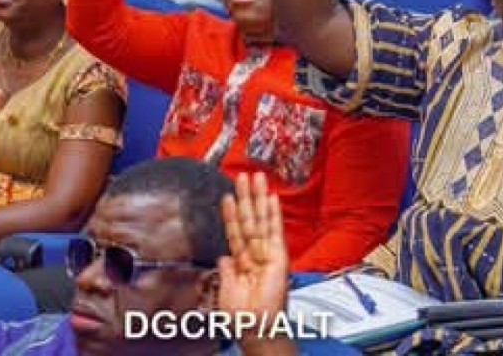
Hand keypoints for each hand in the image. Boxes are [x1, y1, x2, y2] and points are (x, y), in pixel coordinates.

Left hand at [216, 172, 288, 325]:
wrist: (255, 326)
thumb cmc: (242, 315)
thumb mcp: (226, 290)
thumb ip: (226, 271)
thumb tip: (223, 256)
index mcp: (242, 262)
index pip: (235, 232)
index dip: (231, 214)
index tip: (228, 196)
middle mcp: (255, 254)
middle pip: (249, 220)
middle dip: (246, 197)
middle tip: (243, 176)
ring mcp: (267, 253)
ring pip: (260, 220)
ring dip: (258, 198)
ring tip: (255, 177)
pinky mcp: (278, 256)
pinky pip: (275, 231)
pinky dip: (273, 214)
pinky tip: (271, 198)